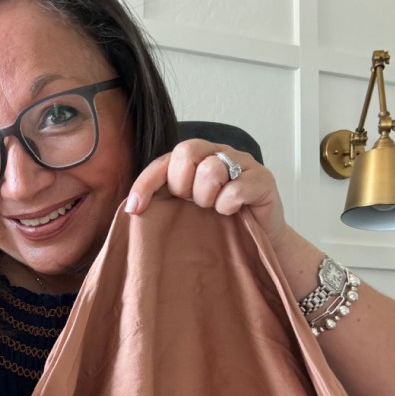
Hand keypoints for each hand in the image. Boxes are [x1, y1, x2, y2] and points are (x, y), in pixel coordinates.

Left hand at [125, 139, 286, 245]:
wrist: (258, 243)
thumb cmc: (218, 224)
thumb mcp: (185, 211)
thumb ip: (163, 200)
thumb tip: (131, 207)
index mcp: (195, 158)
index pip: (163, 160)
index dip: (146, 183)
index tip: (135, 209)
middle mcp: (218, 152)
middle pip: (185, 152)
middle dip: (183, 186)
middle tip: (194, 205)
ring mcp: (243, 162)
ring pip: (211, 169)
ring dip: (207, 198)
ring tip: (215, 209)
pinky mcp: (263, 178)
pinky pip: (236, 188)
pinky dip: (229, 205)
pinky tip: (233, 211)